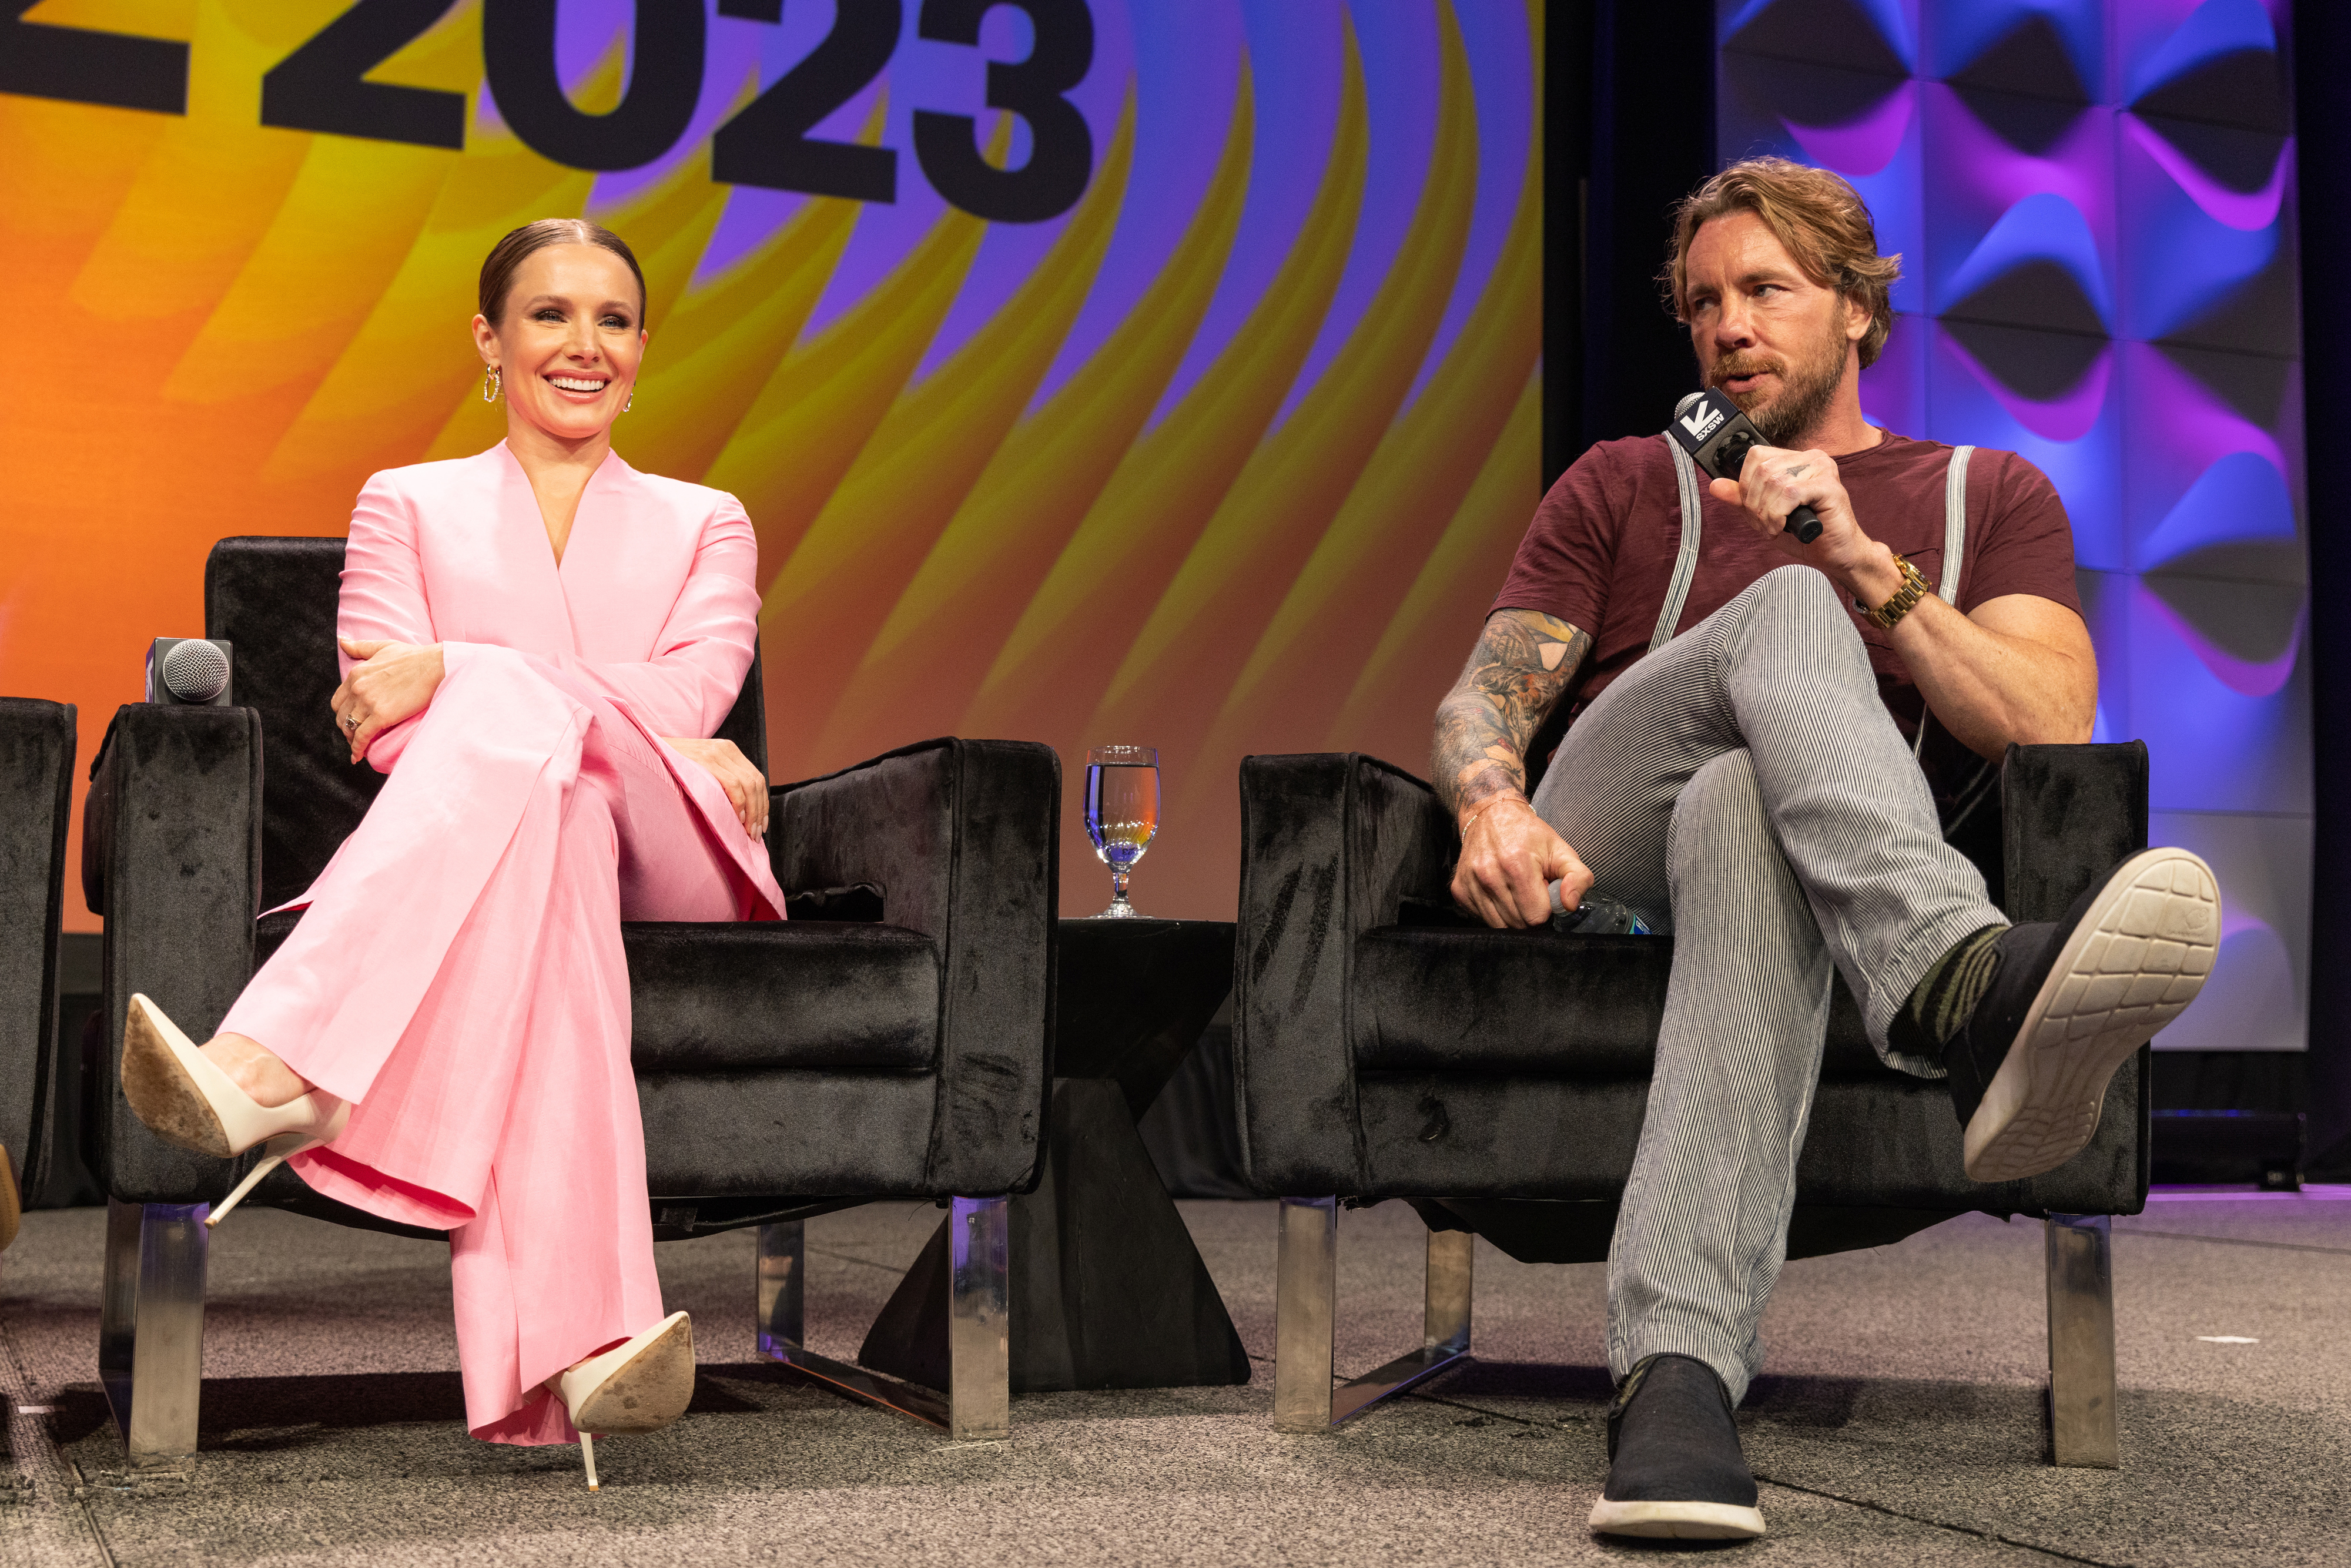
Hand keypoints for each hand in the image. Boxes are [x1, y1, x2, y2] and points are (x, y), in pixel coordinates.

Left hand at [332, 638, 444, 762]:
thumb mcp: (383, 647)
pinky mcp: (382, 716)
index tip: (351, 719)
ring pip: (350, 727)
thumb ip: (360, 647)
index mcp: (356, 674)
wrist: (435, 666)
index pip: (338, 700)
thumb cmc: (414, 656)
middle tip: (356, 734)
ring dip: (352, 739)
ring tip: (359, 746)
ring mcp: (369, 702)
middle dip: (346, 726)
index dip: (343, 712)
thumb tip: (342, 642)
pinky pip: (362, 736)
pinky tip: (357, 756)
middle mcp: (357, 688)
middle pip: (341, 715)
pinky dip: (357, 749)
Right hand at [663, 737, 767, 837]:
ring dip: (752, 813)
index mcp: (728, 750)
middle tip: (755, 834)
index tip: (761, 824)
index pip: (756, 778)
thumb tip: (738, 810)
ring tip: (748, 832)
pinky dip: (739, 804)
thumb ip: (719, 779)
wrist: (646, 749)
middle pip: (756, 782)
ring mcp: (716, 753)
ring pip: (749, 785)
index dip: (762, 803)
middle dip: (759, 811)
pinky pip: (733, 785)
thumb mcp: (701, 768)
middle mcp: (726, 748)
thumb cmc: (671, 766)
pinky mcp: (706, 760)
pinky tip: (737, 818)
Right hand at [1450, 796, 1590, 928]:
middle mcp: (1488, 874)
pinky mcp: (1459, 890)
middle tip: (1529, 889)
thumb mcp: (1561, 849)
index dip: (1545, 906)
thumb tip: (1569, 905)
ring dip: (1511, 914)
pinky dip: (1494, 911)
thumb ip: (1578, 877)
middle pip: (1518, 924)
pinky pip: (1482, 918)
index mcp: (1517, 864)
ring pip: (1499, 925)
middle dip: (1529, 911)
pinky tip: (1499, 891)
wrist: (1490, 815)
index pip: (1536, 916)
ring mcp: (1470, 883)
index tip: (1543, 890)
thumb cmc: (1529, 835)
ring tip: (1514, 890)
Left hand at [1708, 446, 1903, 606]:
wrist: (1837, 555)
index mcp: (1795, 459)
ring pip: (1773, 481)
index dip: (1745, 484)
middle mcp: (1811, 457)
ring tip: (1776, 527)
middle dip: (1755, 503)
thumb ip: (1741, 500)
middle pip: (1761, 469)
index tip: (1753, 508)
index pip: (1755, 455)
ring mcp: (1822, 469)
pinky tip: (1785, 527)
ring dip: (1767, 513)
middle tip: (1766, 523)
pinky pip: (1789, 493)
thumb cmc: (1805, 535)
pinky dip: (1779, 514)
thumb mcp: (1764, 516)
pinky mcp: (1829, 485)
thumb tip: (1716, 485)